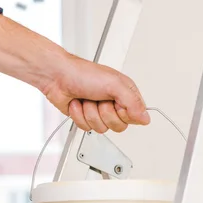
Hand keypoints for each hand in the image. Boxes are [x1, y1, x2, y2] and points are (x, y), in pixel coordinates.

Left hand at [0, 15, 148, 132]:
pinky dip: (79, 116)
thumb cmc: (83, 73)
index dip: (124, 113)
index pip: (135, 117)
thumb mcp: (114, 84)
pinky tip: (77, 104)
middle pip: (118, 126)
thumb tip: (145, 118)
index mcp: (125, 93)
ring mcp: (99, 111)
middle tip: (99, 100)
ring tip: (86, 100)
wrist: (57, 77)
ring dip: (90, 114)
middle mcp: (114, 103)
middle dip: (104, 114)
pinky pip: (86, 128)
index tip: (116, 102)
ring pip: (101, 128)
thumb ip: (132, 102)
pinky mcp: (85, 117)